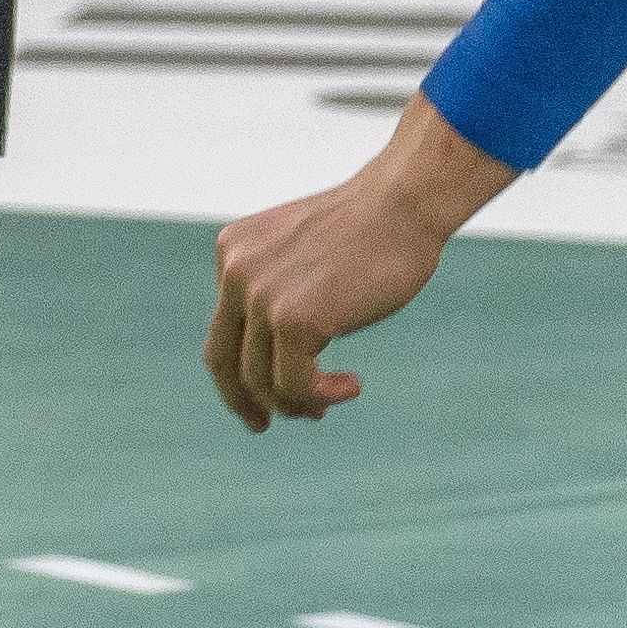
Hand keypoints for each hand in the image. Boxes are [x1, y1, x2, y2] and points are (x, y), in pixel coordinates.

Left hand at [202, 96, 515, 429]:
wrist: (404, 204)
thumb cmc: (373, 231)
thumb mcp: (305, 258)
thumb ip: (282, 295)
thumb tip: (277, 367)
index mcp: (233, 251)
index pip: (224, 328)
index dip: (241, 369)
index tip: (267, 393)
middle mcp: (235, 271)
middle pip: (222, 360)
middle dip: (243, 401)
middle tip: (263, 424)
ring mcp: (259, 295)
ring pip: (261, 381)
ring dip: (299, 401)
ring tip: (334, 398)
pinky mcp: (292, 319)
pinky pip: (294, 385)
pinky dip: (321, 396)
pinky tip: (352, 386)